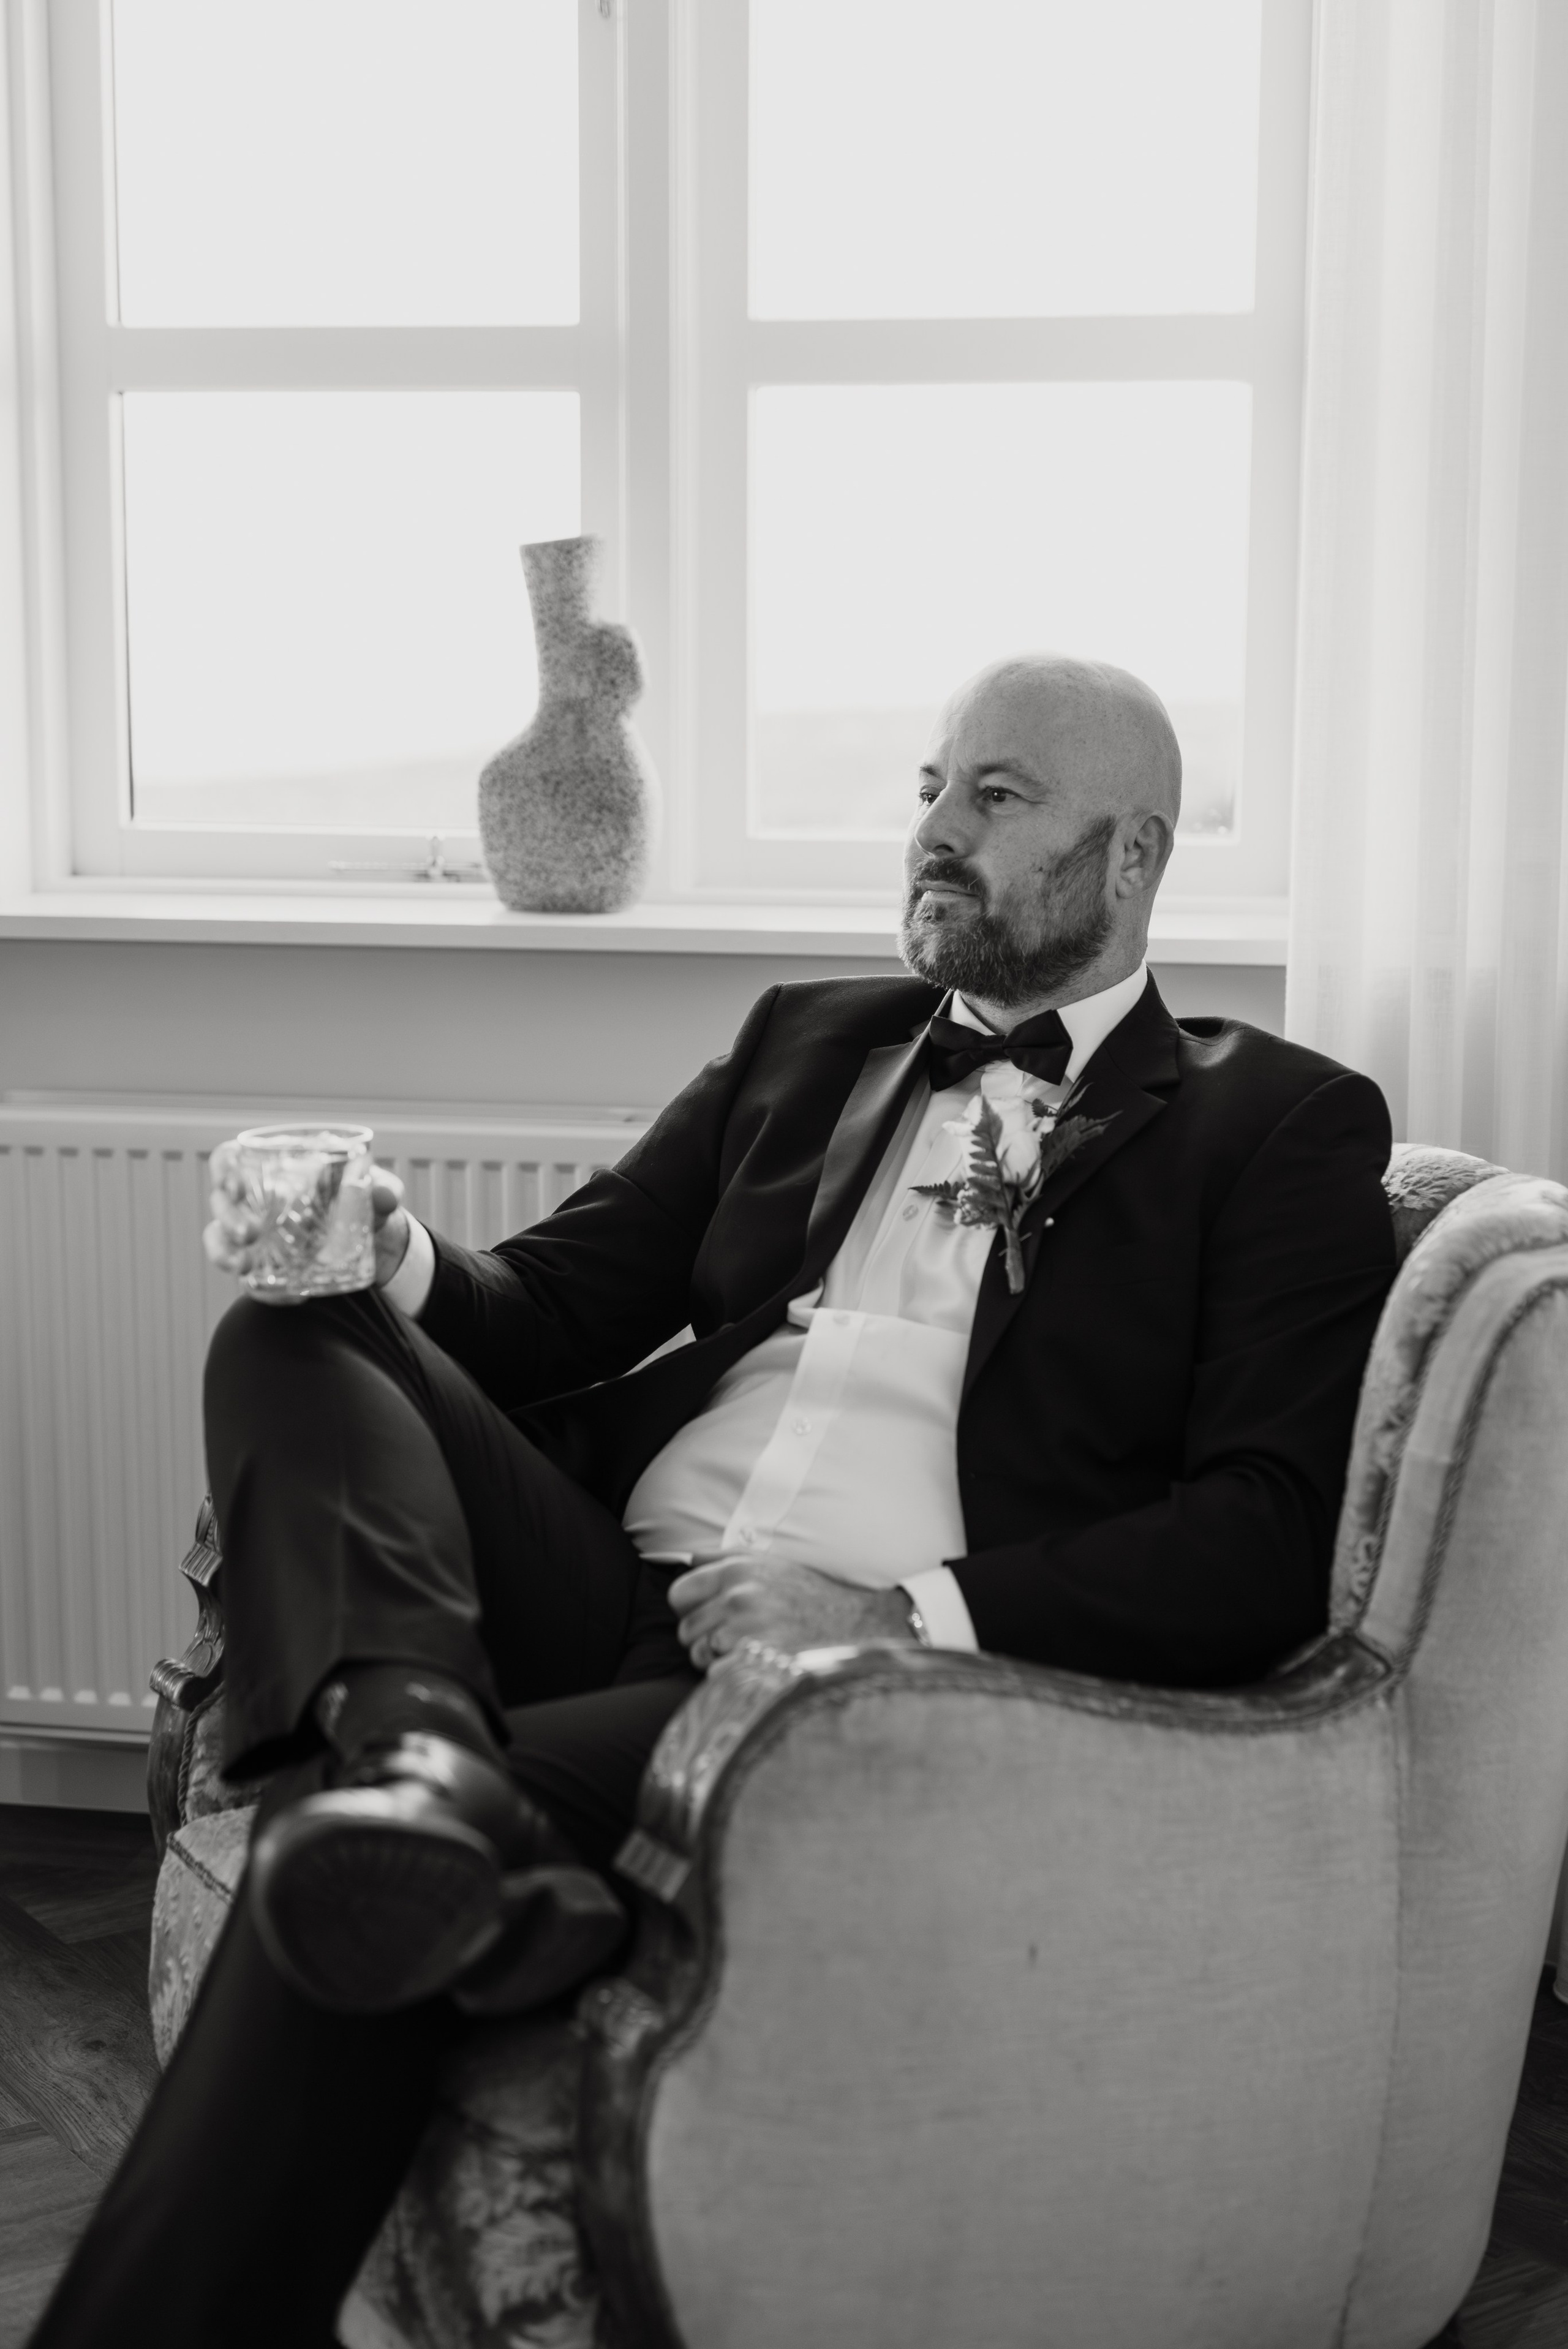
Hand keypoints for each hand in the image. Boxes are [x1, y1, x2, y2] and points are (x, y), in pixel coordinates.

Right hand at [203, 1144, 412, 1297]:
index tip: (233, 1183)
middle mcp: (254, 1201)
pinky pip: (253, 1280)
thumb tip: (386, 1194)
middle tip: (249, 1233)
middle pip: (220, 1202)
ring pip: (219, 1241)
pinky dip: (264, 1289)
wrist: (375, 1240)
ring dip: (223, 1254)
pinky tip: (293, 1295)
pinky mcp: (266, 1267)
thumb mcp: (376, 1189)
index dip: (222, 1168)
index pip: (228, 1160)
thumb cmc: (363, 1199)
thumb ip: (384, 1188)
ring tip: (242, 1268)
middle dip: (228, 1218)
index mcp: (271, 1170)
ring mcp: (255, 1236)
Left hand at [668, 1557, 913, 1670]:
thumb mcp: (769, 1563)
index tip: (712, 1616)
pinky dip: (734, 1679)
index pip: (679, 1595)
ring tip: (751, 1651)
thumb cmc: (808, 1596)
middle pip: (686, 1630)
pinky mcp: (758, 1663)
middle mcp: (739, 1597)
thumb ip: (723, 1558)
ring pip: (699, 1656)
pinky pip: (718, 1678)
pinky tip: (759, 1668)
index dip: (692, 1609)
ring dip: (718, 1660)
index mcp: (737, 1569)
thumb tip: (687, 1560)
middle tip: (738, 1637)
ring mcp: (748, 1631)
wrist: (856, 1625)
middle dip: (705, 1638)